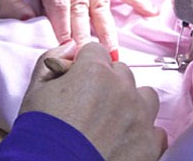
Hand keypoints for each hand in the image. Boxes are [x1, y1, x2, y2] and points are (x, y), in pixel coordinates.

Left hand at [0, 0, 155, 49]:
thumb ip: (9, 1)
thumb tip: (29, 22)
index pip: (59, 0)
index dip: (63, 26)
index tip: (67, 49)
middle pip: (83, 3)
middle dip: (87, 33)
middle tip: (90, 58)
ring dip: (108, 26)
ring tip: (114, 50)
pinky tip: (150, 11)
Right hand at [20, 42, 166, 160]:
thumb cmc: (40, 134)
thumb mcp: (35, 91)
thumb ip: (52, 59)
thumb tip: (70, 47)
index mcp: (94, 70)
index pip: (96, 51)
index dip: (84, 66)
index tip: (78, 81)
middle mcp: (122, 88)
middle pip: (121, 72)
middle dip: (107, 84)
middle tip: (90, 105)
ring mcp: (139, 116)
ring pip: (145, 96)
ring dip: (132, 104)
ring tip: (113, 122)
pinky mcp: (149, 145)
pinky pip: (156, 130)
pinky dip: (143, 134)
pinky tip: (125, 142)